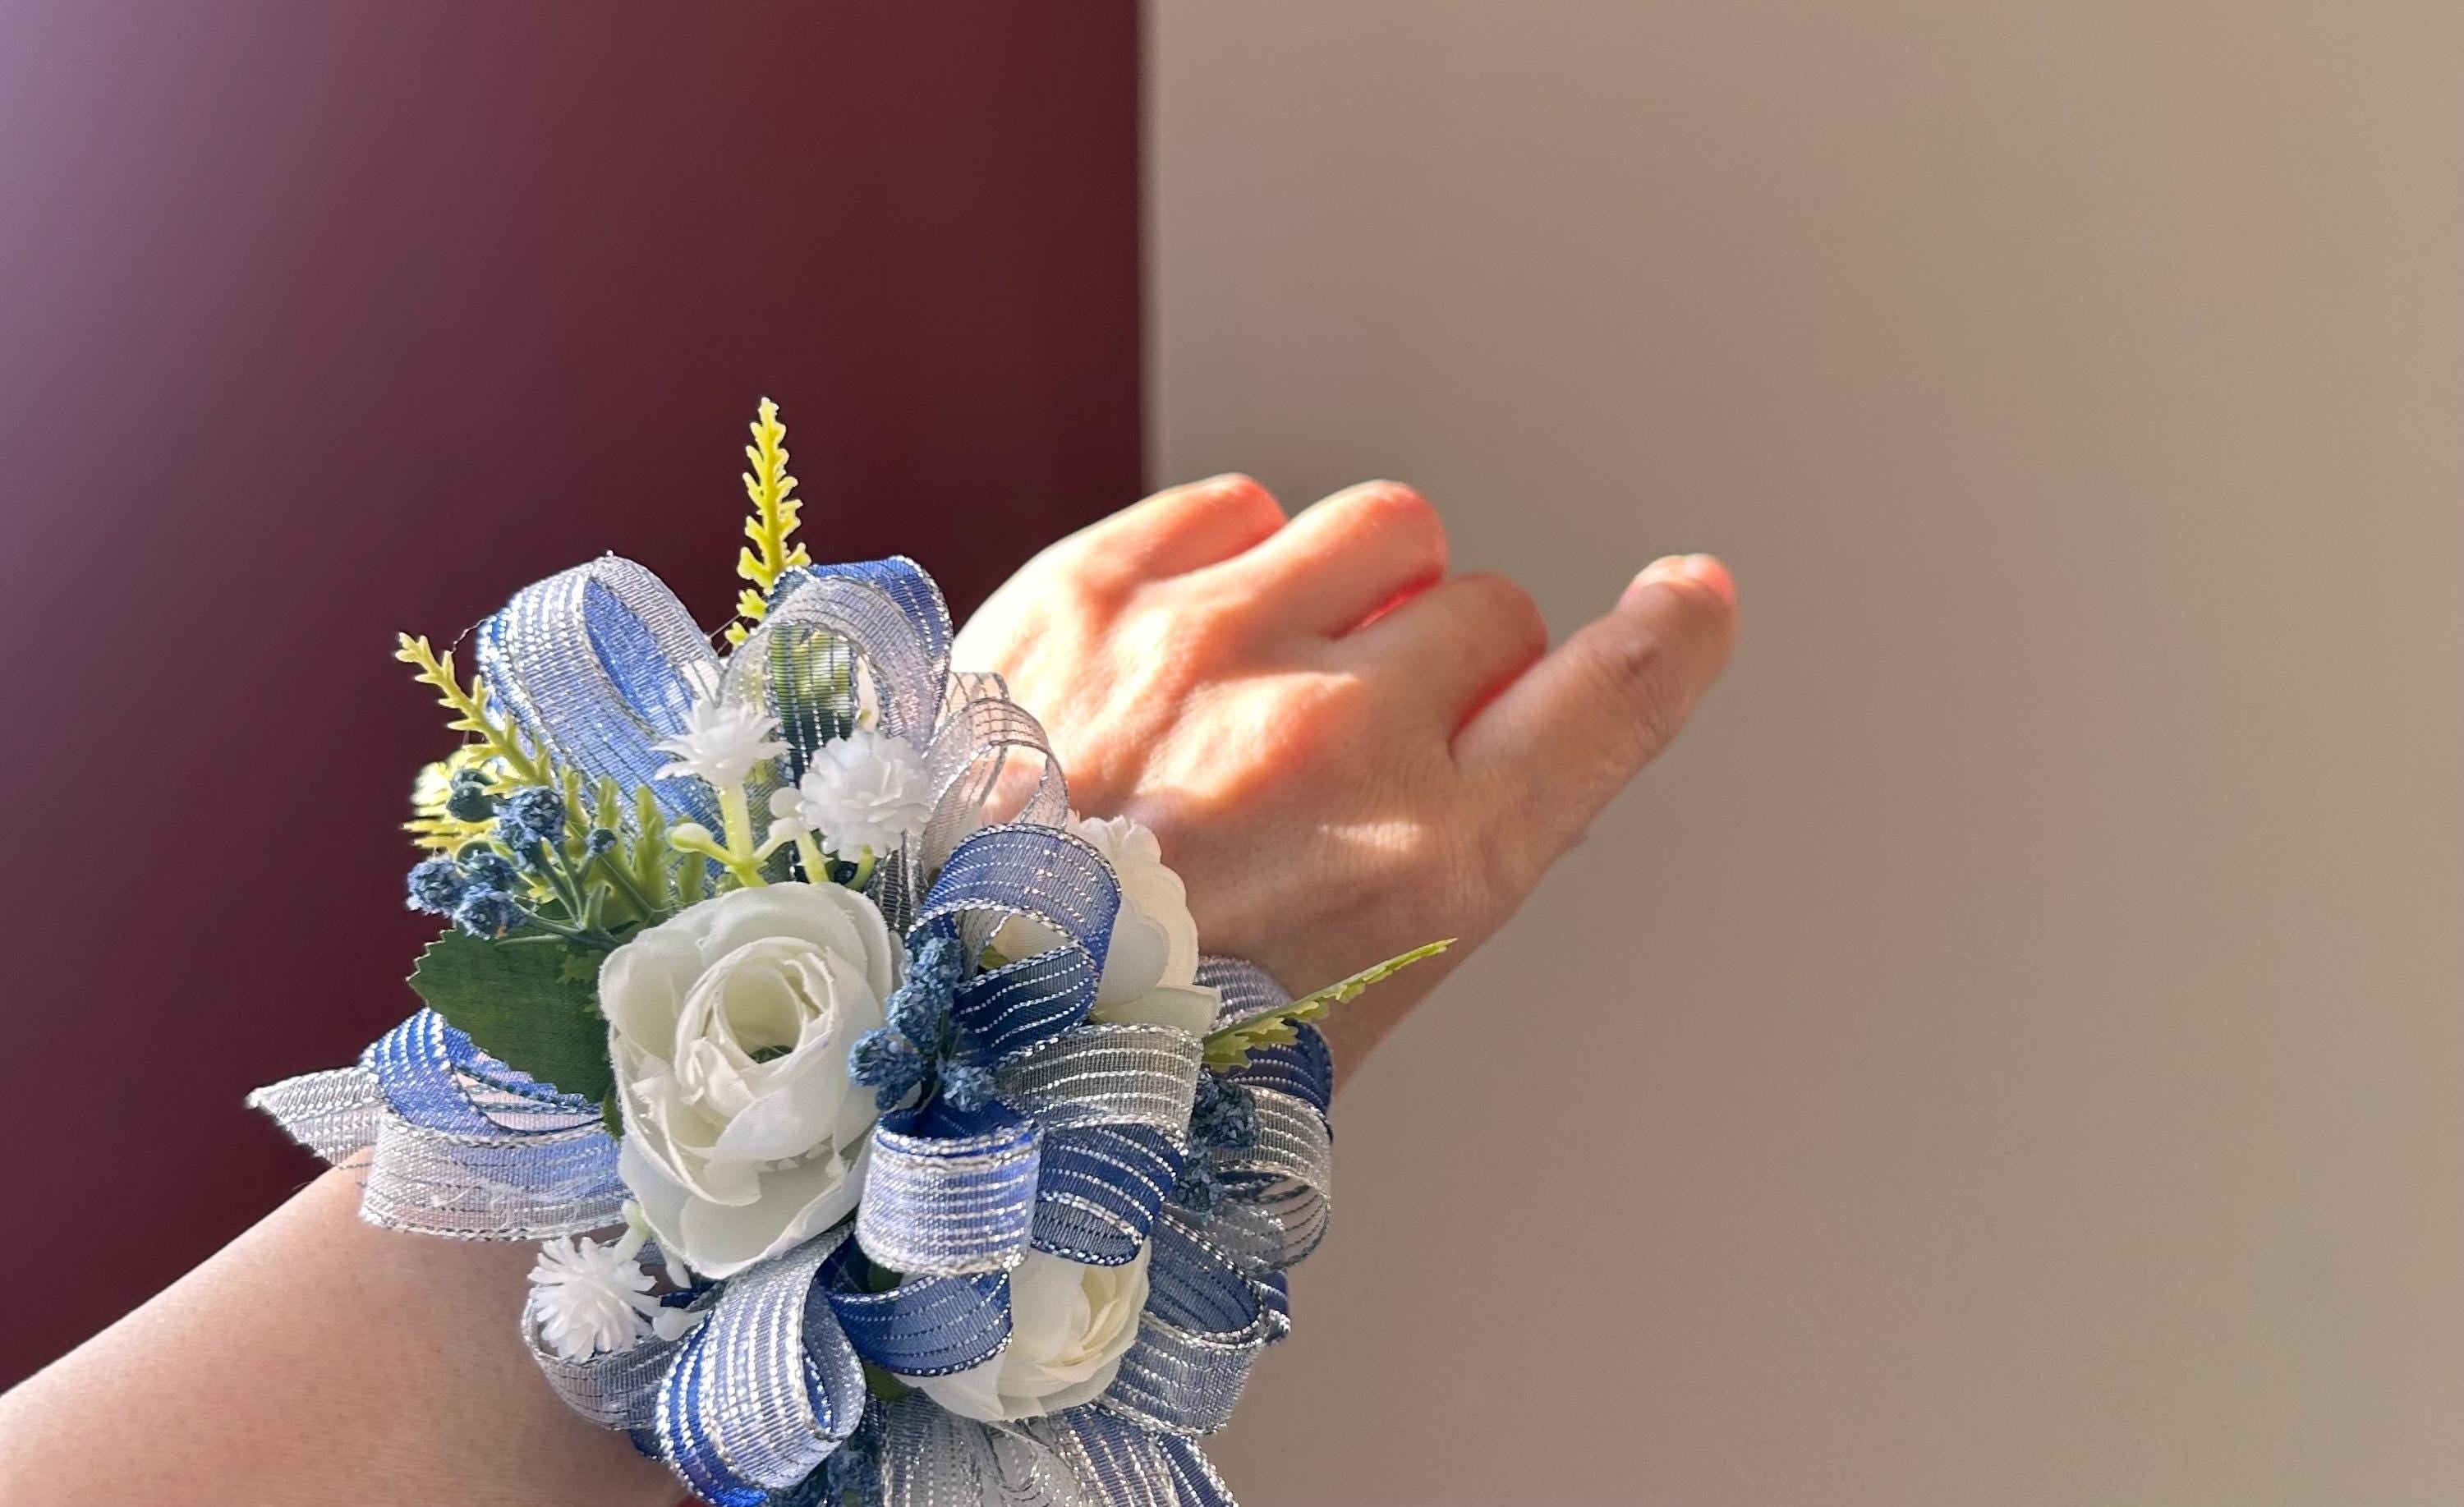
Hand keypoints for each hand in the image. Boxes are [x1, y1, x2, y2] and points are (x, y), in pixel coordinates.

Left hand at [952, 474, 1738, 1074]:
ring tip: (1274, 677)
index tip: (1687, 602)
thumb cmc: (1131, 1040)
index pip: (1601, 705)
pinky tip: (1190, 641)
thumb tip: (1487, 730)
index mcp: (1422, 870)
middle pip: (1487, 608)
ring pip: (1382, 526)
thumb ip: (1443, 856)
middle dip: (1447, 665)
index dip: (1662, 645)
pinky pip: (1243, 503)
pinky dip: (1241, 558)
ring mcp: (1207, 649)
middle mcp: (1331, 740)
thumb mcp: (1347, 1005)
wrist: (917, 1023)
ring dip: (1359, 588)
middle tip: (1360, 741)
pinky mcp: (1093, 589)